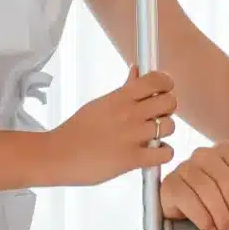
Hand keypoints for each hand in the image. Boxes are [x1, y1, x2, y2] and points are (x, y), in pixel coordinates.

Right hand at [47, 67, 176, 185]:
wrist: (57, 155)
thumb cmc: (77, 129)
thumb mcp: (100, 103)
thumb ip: (124, 88)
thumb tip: (137, 70)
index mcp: (120, 97)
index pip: (157, 80)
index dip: (166, 84)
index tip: (164, 90)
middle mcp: (129, 114)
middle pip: (170, 102)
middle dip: (168, 108)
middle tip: (158, 115)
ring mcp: (132, 136)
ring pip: (170, 126)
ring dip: (166, 132)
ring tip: (153, 136)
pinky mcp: (132, 159)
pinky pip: (164, 153)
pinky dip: (164, 153)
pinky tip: (153, 153)